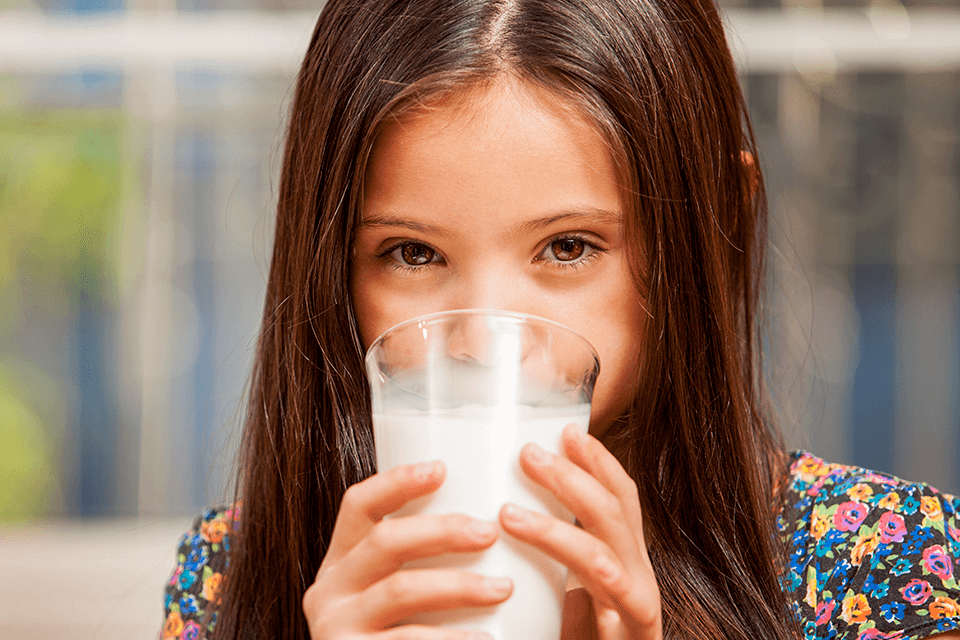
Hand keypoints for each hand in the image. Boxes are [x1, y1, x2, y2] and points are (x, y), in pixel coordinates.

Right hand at [302, 461, 512, 638]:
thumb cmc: (401, 635)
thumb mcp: (393, 590)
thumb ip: (418, 559)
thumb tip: (485, 518)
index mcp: (342, 561)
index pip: (358, 505)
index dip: (397, 482)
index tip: (441, 469)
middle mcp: (330, 589)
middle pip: (385, 541)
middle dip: (442, 531)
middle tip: (489, 532)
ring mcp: (336, 625)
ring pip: (400, 590)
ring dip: (458, 585)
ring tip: (502, 588)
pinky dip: (451, 638)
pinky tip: (485, 638)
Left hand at [498, 424, 662, 639]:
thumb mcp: (562, 594)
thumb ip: (548, 560)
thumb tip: (499, 511)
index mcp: (625, 560)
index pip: (620, 499)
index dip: (598, 460)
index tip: (565, 429)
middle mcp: (637, 578)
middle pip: (615, 512)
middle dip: (573, 477)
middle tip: (527, 453)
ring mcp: (637, 609)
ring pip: (604, 553)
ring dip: (557, 526)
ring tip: (507, 514)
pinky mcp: (630, 635)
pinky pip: (608, 599)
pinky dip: (571, 569)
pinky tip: (535, 557)